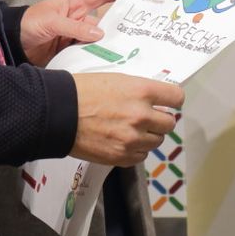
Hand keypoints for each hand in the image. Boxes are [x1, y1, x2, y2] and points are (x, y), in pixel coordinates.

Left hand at [19, 0, 125, 66]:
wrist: (11, 42)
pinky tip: (106, 62)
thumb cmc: (28, 22)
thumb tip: (99, 33)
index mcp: (75, 4)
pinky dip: (95, 57)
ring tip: (125, 51)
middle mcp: (79, 20)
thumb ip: (74, 27)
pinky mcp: (71, 51)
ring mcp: (76, 36)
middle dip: (118, 26)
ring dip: (107, 45)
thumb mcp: (52, 21)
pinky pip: (87, 53)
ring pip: (97, 40)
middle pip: (103, 22)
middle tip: (138, 31)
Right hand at [70, 73, 185, 165]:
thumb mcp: (118, 80)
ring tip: (131, 130)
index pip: (177, 98)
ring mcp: (132, 138)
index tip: (168, 102)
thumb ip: (140, 91)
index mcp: (142, 91)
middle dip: (160, 120)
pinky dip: (135, 150)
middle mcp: (142, 115)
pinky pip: (141, 156)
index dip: (173, 100)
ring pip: (156, 141)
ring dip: (148, 136)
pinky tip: (123, 141)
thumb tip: (156, 101)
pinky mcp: (120, 156)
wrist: (57, 112)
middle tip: (147, 117)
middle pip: (169, 123)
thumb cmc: (83, 90)